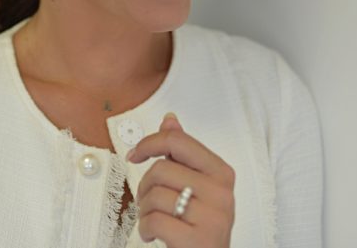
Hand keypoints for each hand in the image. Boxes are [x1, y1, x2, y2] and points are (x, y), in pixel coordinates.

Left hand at [128, 113, 234, 247]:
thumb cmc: (199, 224)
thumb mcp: (197, 186)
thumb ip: (183, 153)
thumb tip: (170, 120)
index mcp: (221, 172)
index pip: (177, 141)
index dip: (148, 144)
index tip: (134, 155)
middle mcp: (221, 192)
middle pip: (161, 169)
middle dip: (145, 186)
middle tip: (149, 202)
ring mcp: (212, 217)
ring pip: (155, 195)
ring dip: (144, 210)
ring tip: (154, 219)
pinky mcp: (198, 240)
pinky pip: (155, 221)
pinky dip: (145, 229)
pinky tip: (153, 234)